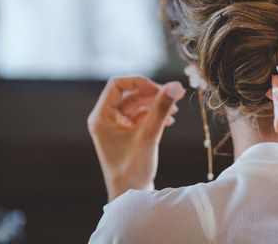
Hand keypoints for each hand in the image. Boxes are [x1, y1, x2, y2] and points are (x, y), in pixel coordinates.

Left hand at [88, 76, 185, 200]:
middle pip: (131, 93)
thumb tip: (176, 85)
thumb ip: (161, 108)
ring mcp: (116, 125)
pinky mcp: (126, 132)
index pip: (118, 85)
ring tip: (175, 111)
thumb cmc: (133, 169)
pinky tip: (170, 120)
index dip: (140, 82)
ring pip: (138, 103)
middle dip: (154, 93)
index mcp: (101, 117)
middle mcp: (106, 118)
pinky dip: (155, 114)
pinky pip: (141, 115)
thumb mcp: (149, 135)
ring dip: (157, 104)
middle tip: (177, 94)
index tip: (161, 88)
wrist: (131, 196)